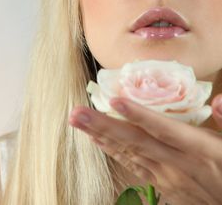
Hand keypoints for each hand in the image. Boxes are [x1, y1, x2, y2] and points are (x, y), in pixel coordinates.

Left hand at [69, 98, 221, 204]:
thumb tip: (219, 99)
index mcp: (198, 149)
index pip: (162, 129)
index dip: (138, 115)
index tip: (113, 101)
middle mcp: (177, 163)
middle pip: (135, 142)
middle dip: (103, 126)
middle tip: (76, 113)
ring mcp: (166, 177)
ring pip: (128, 154)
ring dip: (101, 137)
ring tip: (78, 122)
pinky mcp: (162, 185)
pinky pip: (132, 166)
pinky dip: (112, 152)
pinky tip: (97, 140)